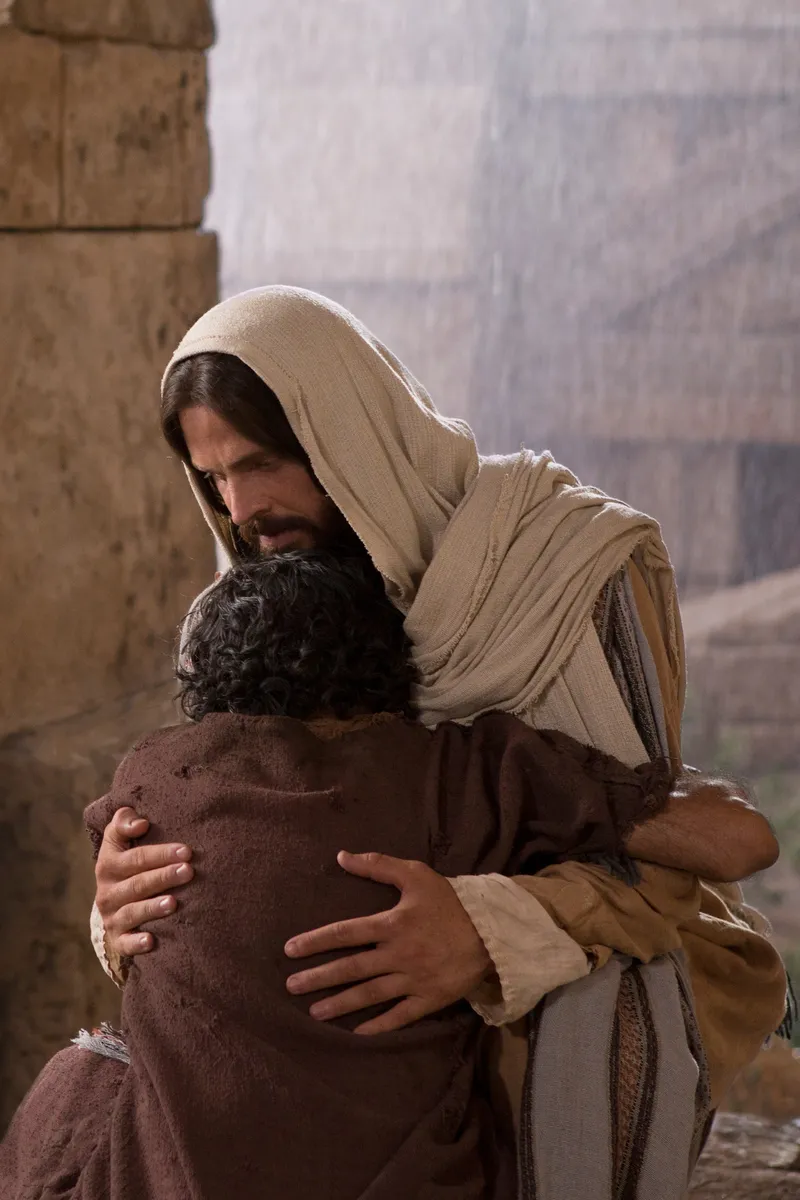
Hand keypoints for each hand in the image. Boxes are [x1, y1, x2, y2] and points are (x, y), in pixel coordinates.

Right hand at [95, 807, 193, 957]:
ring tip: (173, 902)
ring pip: (132, 912)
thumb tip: (140, 822)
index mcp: (108, 864)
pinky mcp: (117, 939)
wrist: (114, 901)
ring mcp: (112, 916)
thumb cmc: (128, 862)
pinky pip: (125, 944)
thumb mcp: (120, 839)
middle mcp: (107, 892)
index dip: (159, 853)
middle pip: (137, 883)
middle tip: (188, 871)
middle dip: (163, 876)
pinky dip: (136, 943)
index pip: (134, 857)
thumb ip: (124, 822)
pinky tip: (151, 940)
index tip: (185, 850)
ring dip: (152, 907)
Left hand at [284, 851, 492, 1033]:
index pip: (344, 933)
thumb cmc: (450, 901)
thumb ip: (378, 865)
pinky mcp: (429, 999)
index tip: (290, 950)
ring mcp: (413, 979)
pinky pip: (400, 1015)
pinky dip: (378, 1025)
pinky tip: (357, 1033)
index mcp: (391, 923)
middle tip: (291, 987)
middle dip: (318, 978)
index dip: (315, 941)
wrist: (492, 931)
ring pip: (369, 995)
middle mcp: (397, 954)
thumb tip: (342, 856)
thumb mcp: (416, 875)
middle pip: (350, 968)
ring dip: (340, 1004)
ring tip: (314, 1013)